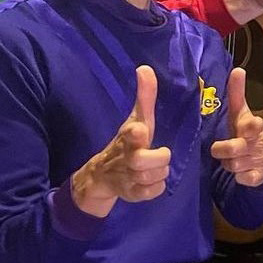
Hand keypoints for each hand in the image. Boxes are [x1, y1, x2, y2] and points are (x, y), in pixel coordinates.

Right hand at [71, 65, 171, 215]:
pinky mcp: (131, 194)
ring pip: (153, 177)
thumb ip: (144, 97)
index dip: (136, 133)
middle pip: (143, 160)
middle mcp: (126, 156)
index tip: (141, 131)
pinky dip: (157, 188)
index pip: (131, 133)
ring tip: (155, 166)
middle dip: (158, 158)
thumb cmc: (126, 142)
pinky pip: (154, 192)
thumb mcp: (137, 119)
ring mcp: (127, 177)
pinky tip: (152, 180)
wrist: (103, 175)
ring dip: (160, 172)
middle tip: (160, 154)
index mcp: (128, 136)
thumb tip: (145, 68)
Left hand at [210, 68, 262, 185]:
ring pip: (237, 165)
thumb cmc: (246, 131)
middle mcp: (255, 143)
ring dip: (229, 164)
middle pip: (239, 147)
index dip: (253, 125)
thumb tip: (237, 69)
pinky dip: (241, 178)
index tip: (248, 125)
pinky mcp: (258, 176)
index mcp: (252, 127)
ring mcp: (257, 160)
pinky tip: (239, 174)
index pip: (256, 125)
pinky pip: (247, 180)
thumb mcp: (241, 113)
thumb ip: (237, 93)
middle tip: (217, 149)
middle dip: (227, 148)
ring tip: (226, 160)